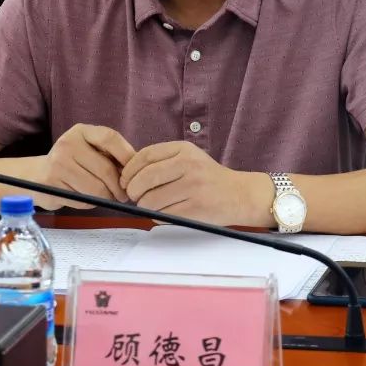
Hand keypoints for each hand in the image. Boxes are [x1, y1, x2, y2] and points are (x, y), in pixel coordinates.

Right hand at [36, 124, 135, 209]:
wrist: (38, 175)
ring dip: (107, 198)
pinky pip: (82, 200)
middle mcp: (67, 144)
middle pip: (105, 169)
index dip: (127, 156)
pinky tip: (85, 197)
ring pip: (96, 189)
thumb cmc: (73, 163)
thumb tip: (135, 172)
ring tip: (107, 197)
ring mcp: (58, 164)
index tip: (135, 172)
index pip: (110, 138)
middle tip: (124, 195)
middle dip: (119, 187)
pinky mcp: (51, 186)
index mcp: (81, 131)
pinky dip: (90, 203)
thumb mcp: (90, 150)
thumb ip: (110, 156)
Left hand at [119, 141, 250, 224]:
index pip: (145, 156)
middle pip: (145, 178)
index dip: (129, 170)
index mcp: (184, 150)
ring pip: (151, 200)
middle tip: (134, 196)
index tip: (125, 180)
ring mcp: (193, 187)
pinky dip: (158, 216)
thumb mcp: (189, 157)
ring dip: (145, 206)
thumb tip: (128, 174)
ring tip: (151, 205)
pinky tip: (165, 212)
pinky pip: (163, 215)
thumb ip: (163, 160)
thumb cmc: (209, 178)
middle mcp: (188, 165)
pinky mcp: (196, 208)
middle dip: (133, 190)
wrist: (240, 194)